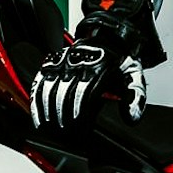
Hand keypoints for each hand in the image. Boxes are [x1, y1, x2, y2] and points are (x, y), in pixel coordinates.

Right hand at [29, 23, 145, 133]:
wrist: (108, 38)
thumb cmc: (119, 62)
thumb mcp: (134, 77)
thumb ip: (135, 98)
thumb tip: (131, 118)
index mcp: (100, 64)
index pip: (86, 93)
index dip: (81, 115)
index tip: (80, 131)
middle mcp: (78, 60)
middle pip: (65, 93)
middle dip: (63, 117)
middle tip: (65, 134)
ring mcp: (63, 60)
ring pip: (50, 88)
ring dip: (49, 112)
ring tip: (52, 130)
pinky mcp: (51, 62)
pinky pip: (40, 82)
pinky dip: (37, 101)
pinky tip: (38, 117)